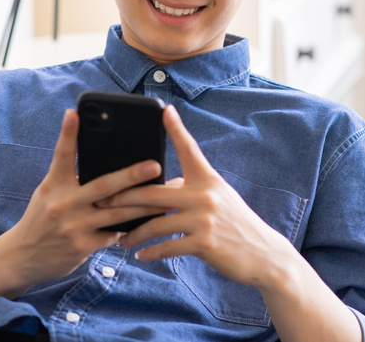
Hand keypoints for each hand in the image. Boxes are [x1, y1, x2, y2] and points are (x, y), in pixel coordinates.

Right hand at [0, 109, 169, 299]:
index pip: (62, 155)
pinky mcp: (82, 246)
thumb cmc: (42, 218)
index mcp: (54, 185)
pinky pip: (113, 235)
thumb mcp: (49, 193)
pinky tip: (147, 225)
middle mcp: (63, 203)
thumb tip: (105, 164)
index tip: (75, 112)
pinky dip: (129, 229)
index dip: (68, 133)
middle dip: (131, 175)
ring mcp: (74, 226)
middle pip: (103, 185)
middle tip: (155, 166)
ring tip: (165, 200)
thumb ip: (71, 180)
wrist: (22, 257)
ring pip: (117, 213)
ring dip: (144, 206)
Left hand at [102, 105, 295, 289]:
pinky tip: (140, 254)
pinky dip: (150, 252)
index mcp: (207, 179)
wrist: (262, 252)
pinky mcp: (204, 243)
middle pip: (153, 192)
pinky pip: (167, 246)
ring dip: (134, 233)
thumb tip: (162, 187)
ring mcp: (204, 219)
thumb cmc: (235, 223)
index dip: (176, 128)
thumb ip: (191, 189)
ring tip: (121, 238)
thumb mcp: (218, 198)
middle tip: (102, 201)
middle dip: (123, 198)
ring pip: (155, 224)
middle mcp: (205, 194)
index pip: (189, 149)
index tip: (164, 110)